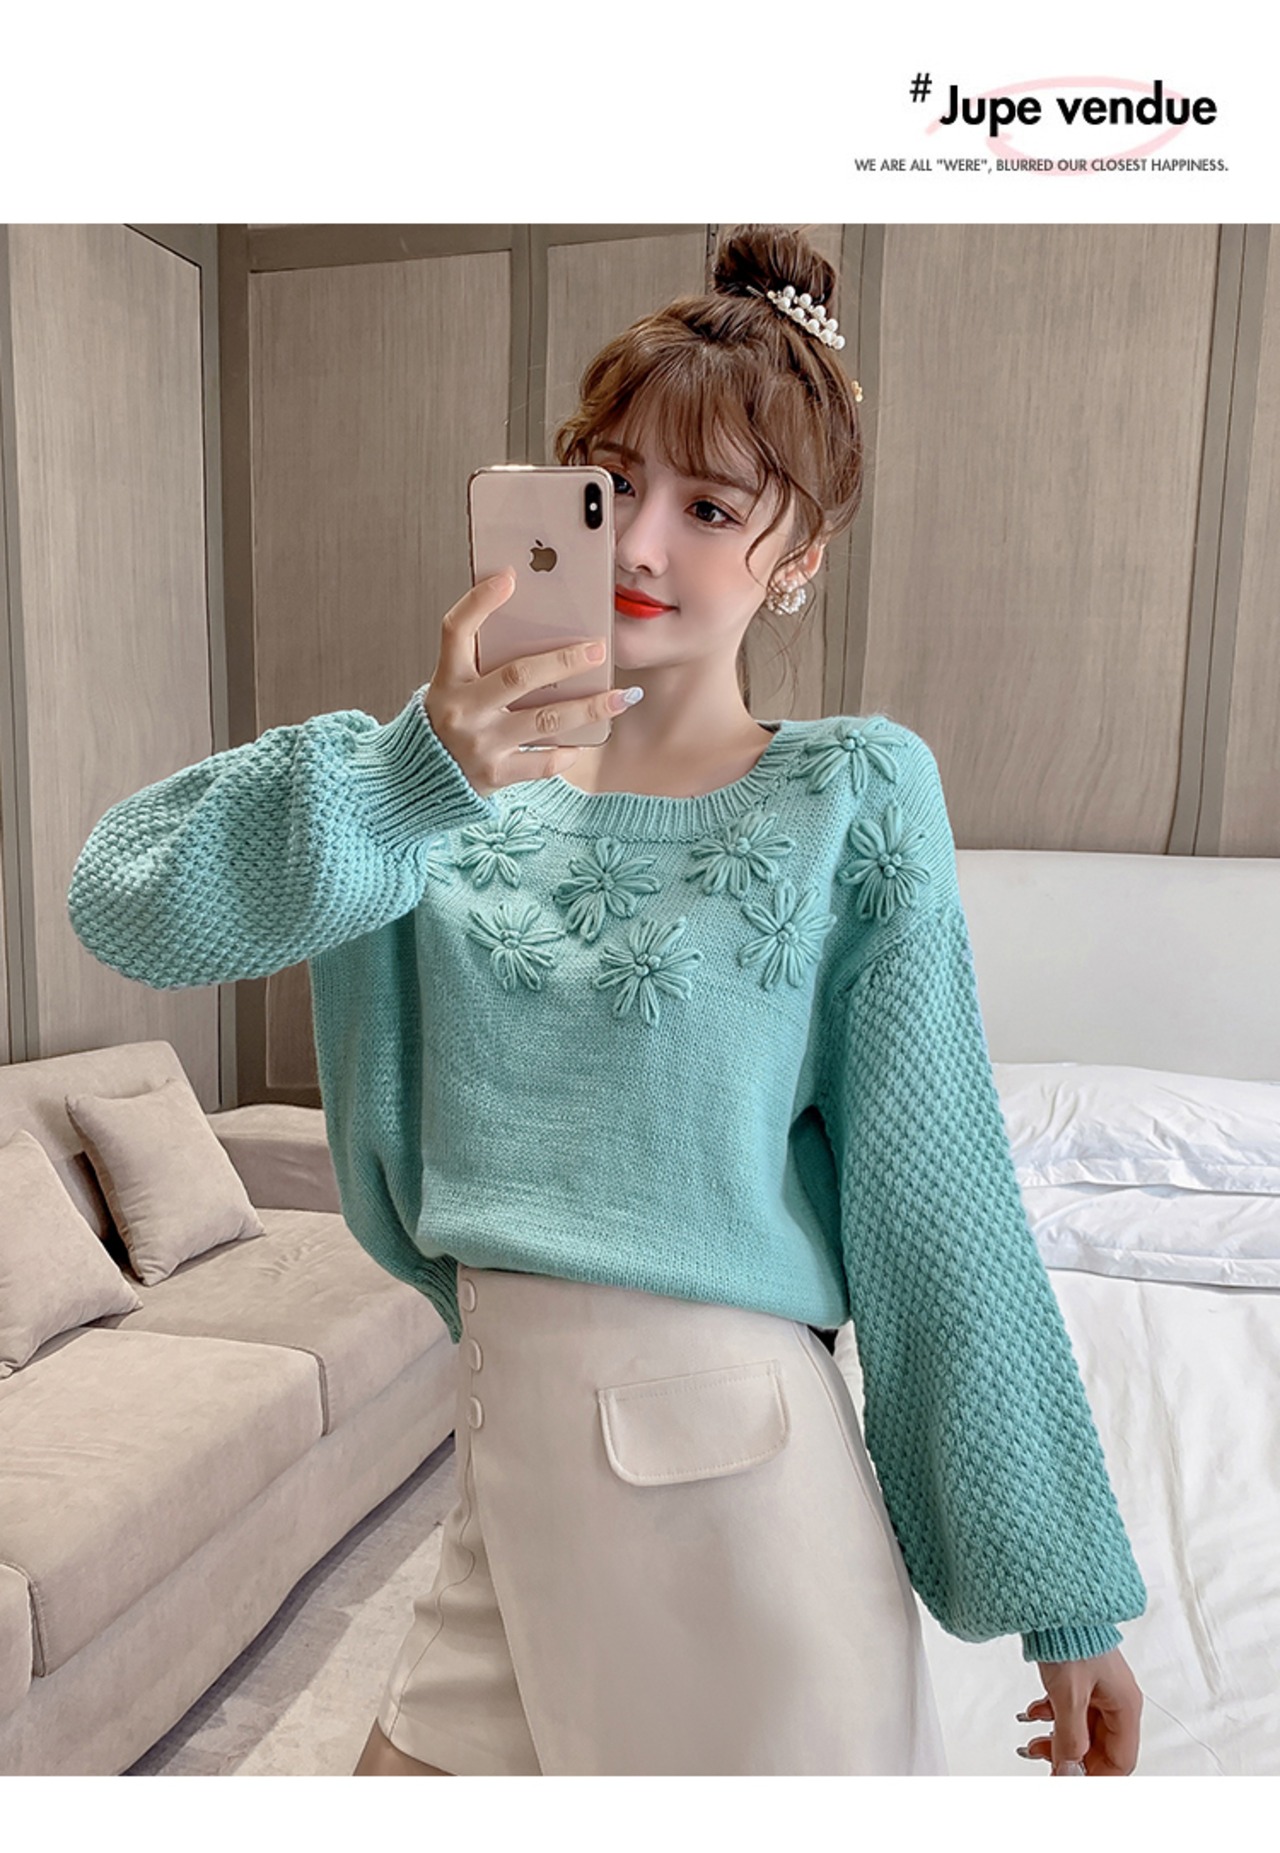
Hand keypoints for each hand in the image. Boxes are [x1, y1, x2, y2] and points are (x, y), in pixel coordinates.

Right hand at [424, 567, 634, 797]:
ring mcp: (479, 744)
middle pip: (518, 676)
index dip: (480, 601)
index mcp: (447, 679)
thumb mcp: (453, 685)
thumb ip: (482, 659)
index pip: (456, 630)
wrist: (421, 780)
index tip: (509, 576)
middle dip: (565, 660)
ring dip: (588, 707)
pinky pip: (543, 762)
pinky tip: (587, 738)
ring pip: (544, 721)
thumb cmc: (449, 722)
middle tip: (599, 648)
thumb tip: (535, 624)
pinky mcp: (495, 775)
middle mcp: (461, 710)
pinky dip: (568, 750)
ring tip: (621, 697)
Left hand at [1016, 1648, 1142, 1774]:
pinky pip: (1070, 1709)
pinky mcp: (1079, 1677)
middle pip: (1101, 1747)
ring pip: (1083, 1729)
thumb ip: (1070, 1739)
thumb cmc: (1070, 1636)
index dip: (1096, 1778)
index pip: (1120, 1760)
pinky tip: (1033, 1715)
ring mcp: (1097, 1687)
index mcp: (1125, 1705)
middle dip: (1073, 1761)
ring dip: (1058, 1740)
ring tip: (1032, 1745)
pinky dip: (1052, 1718)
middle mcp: (1116, 1698)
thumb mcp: (1068, 1696)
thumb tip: (1069, 1774)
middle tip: (1046, 1768)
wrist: (1053, 1599)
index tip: (1070, 1784)